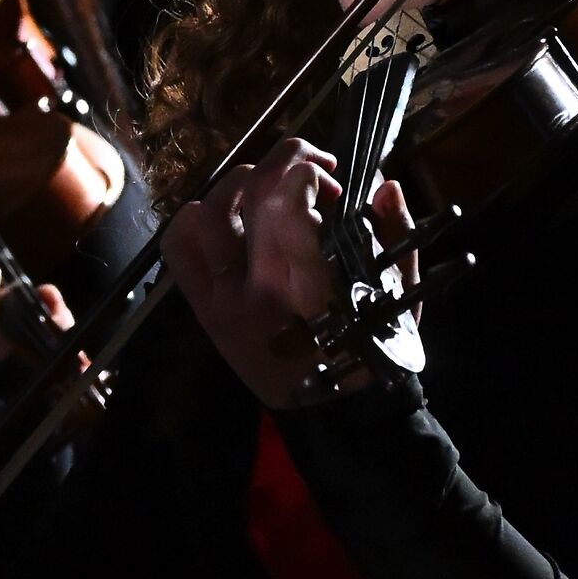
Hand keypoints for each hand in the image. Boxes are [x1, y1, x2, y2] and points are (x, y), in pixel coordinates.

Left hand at [162, 139, 415, 406]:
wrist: (336, 416)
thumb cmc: (374, 350)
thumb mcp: (399, 294)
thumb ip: (394, 234)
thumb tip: (383, 183)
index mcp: (309, 290)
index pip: (286, 206)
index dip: (303, 171)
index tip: (329, 175)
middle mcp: (257, 291)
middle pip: (249, 196)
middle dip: (282, 162)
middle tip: (312, 173)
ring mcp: (222, 302)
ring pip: (206, 214)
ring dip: (241, 184)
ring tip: (270, 191)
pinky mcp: (203, 311)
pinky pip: (178, 250)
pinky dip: (194, 219)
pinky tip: (229, 216)